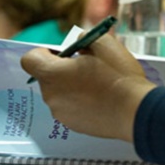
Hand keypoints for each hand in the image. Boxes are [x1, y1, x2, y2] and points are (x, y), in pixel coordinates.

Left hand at [20, 33, 156, 141]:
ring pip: (59, 93)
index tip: (63, 53)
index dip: (43, 53)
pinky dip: (80, 103)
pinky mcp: (73, 126)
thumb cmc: (118, 76)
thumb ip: (83, 38)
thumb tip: (78, 42)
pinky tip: (100, 100)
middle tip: (86, 67)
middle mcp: (51, 96)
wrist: (135, 111)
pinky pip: (70, 108)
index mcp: (52, 74)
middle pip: (46, 77)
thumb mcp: (103, 43)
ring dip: (71, 86)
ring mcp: (61, 114)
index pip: (29, 60)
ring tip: (97, 85)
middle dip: (61, 70)